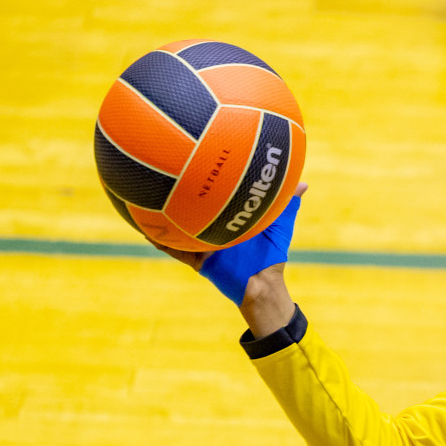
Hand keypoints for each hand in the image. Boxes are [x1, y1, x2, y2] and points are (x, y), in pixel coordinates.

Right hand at [146, 181, 307, 301]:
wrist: (265, 286)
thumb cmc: (271, 256)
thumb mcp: (279, 226)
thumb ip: (287, 204)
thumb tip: (302, 183)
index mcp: (228, 219)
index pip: (213, 197)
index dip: (203, 182)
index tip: (195, 160)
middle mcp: (212, 229)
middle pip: (190, 208)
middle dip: (176, 194)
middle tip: (161, 171)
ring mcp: (202, 244)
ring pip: (176, 227)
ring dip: (161, 216)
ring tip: (142, 199)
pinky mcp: (198, 260)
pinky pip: (175, 249)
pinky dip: (162, 240)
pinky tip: (148, 230)